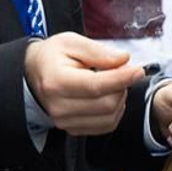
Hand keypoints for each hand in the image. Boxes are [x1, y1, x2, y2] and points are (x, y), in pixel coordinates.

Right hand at [24, 33, 143, 135]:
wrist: (33, 73)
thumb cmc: (52, 56)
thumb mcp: (71, 42)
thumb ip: (98, 51)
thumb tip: (123, 59)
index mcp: (56, 81)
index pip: (96, 86)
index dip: (122, 78)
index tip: (137, 70)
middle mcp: (59, 106)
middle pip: (106, 104)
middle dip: (122, 87)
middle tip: (120, 71)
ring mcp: (64, 121)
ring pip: (109, 118)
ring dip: (120, 99)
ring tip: (112, 83)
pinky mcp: (72, 129)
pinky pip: (105, 126)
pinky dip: (114, 111)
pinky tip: (108, 96)